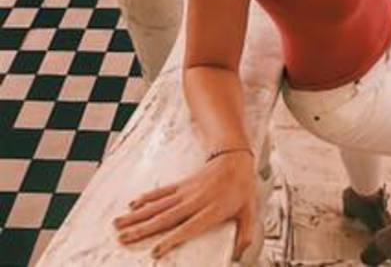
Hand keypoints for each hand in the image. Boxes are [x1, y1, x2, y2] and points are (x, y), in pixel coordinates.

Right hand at [112, 152, 255, 259]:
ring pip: (158, 205)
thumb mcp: (249, 211)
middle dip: (143, 230)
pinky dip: (146, 198)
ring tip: (119, 224)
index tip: (155, 251)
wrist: (235, 158)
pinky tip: (133, 205)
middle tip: (124, 239)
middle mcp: (195, 201)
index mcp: (212, 210)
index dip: (171, 239)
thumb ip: (245, 234)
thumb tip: (240, 254)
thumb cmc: (242, 186)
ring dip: (137, 215)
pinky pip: (162, 192)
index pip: (188, 228)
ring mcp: (186, 192)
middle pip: (166, 217)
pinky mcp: (182, 184)